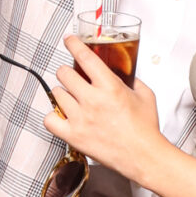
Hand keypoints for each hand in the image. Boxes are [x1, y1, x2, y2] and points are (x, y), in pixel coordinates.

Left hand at [45, 35, 165, 182]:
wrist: (143, 156)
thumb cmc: (145, 128)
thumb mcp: (145, 95)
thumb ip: (133, 81)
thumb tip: (124, 74)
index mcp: (110, 87)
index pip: (85, 57)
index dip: (74, 44)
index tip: (69, 40)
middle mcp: (92, 100)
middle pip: (64, 73)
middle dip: (68, 71)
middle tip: (73, 75)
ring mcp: (80, 118)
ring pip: (56, 94)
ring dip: (63, 92)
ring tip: (72, 97)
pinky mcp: (73, 136)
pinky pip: (49, 119)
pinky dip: (53, 115)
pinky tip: (62, 115)